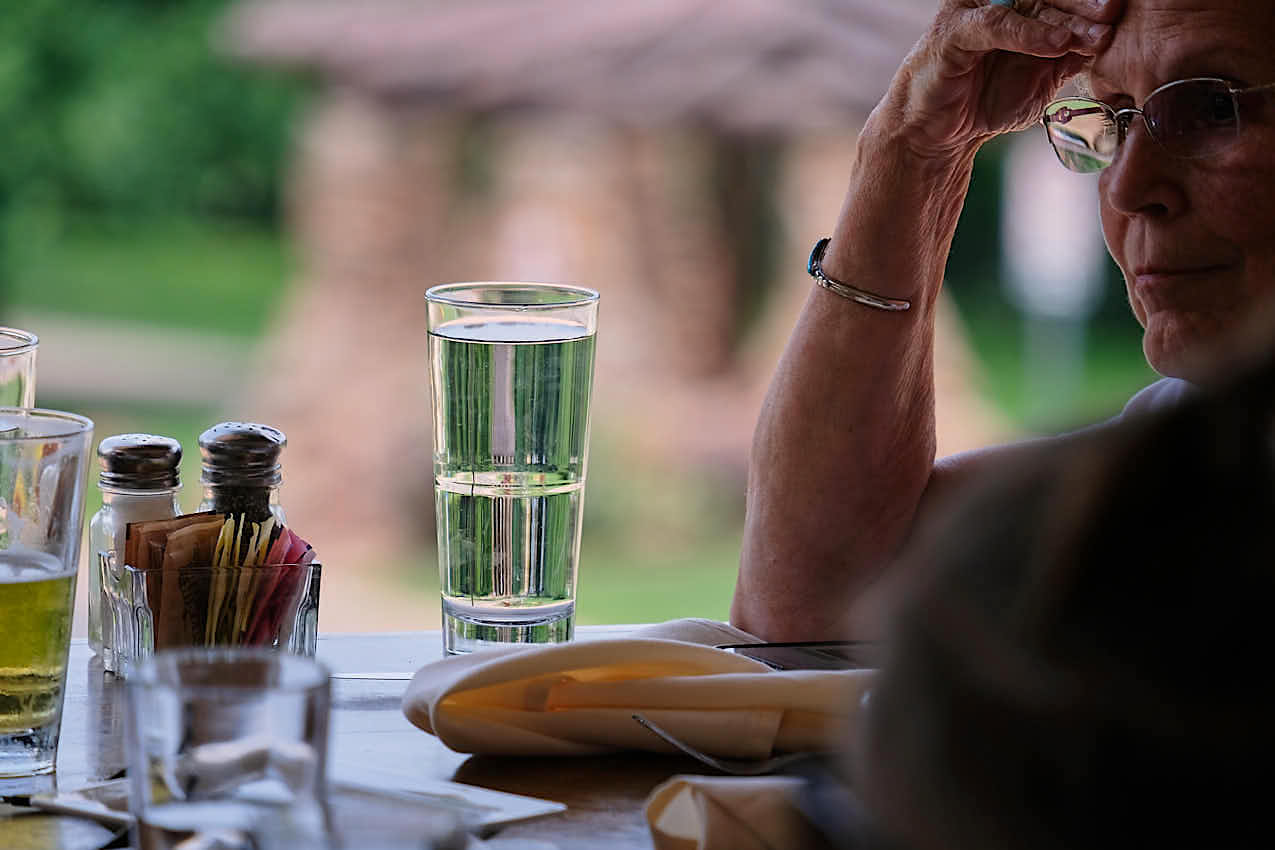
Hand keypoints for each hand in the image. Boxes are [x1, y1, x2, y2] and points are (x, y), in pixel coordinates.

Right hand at [878, 0, 1124, 159]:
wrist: (939, 135)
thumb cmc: (986, 102)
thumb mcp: (1043, 78)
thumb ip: (1070, 55)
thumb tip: (1111, 37)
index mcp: (1019, 6)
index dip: (1090, 3)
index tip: (1123, 14)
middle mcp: (995, 0)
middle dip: (1085, 4)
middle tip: (1114, 15)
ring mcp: (972, 11)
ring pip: (1028, 3)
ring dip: (1065, 19)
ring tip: (1094, 36)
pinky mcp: (953, 31)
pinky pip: (996, 26)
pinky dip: (1029, 34)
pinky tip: (1057, 45)